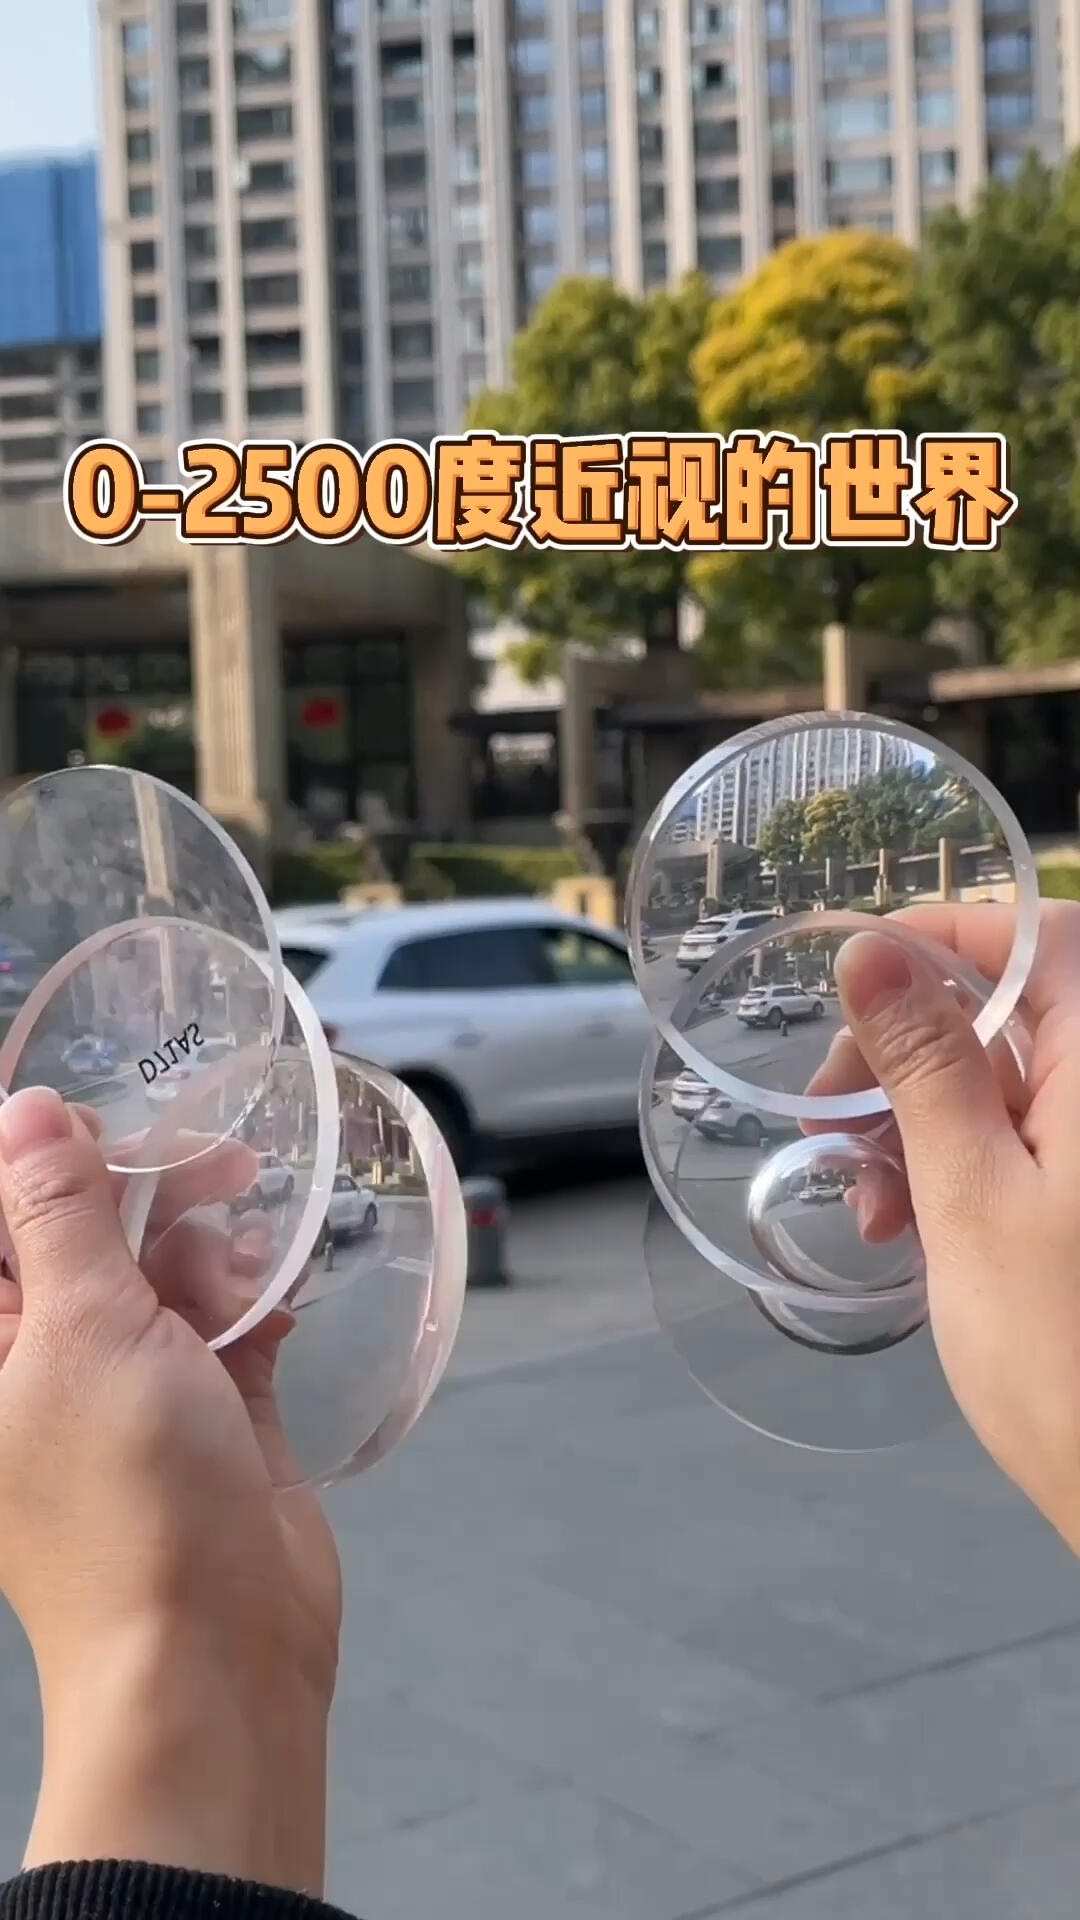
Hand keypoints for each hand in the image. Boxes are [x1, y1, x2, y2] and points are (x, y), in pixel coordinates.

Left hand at [0, 1087, 341, 1892]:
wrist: (217, 1651)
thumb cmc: (127, 1498)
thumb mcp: (80, 1330)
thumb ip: (56, 1212)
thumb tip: (26, 1109)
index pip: (1, 1217)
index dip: (44, 1155)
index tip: (106, 1118)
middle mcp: (48, 1361)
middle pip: (85, 1233)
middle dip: (147, 1191)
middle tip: (221, 1166)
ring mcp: (130, 1390)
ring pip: (162, 1272)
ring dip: (210, 1251)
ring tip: (251, 1266)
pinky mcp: (207, 1415)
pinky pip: (223, 1326)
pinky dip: (252, 1305)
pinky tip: (277, 1306)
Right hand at [814, 901, 1079, 1556]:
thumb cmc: (1067, 1357)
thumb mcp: (971, 1198)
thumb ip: (925, 1065)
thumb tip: (873, 953)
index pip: (1037, 937)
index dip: (940, 940)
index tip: (850, 984)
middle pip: (1015, 1010)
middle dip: (910, 1056)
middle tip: (830, 1122)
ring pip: (1012, 1082)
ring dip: (923, 1124)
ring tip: (870, 1210)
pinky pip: (1030, 1140)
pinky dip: (962, 1167)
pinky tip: (909, 1229)